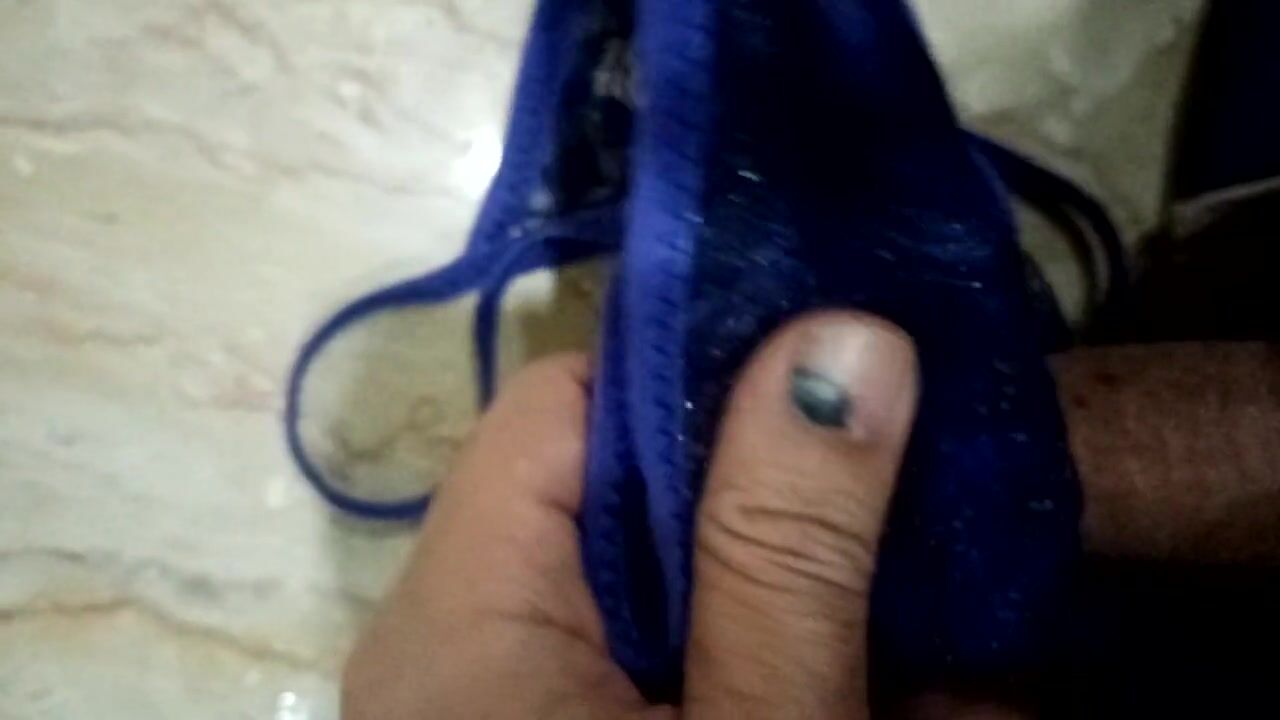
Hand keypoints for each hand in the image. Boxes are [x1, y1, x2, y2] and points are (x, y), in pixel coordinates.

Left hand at [343, 311, 922, 718]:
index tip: (852, 368)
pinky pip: (655, 650)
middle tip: (919, 478)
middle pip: (616, 484)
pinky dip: (761, 645)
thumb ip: (788, 553)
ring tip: (925, 581)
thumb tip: (850, 334)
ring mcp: (498, 692)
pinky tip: (885, 673)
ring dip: (787, 573)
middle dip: (775, 481)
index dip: (708, 368)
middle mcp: (456, 638)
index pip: (570, 402)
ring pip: (654, 572)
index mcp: (463, 616)